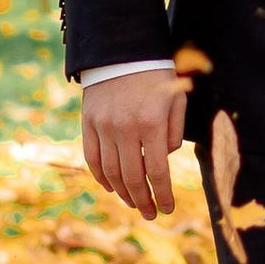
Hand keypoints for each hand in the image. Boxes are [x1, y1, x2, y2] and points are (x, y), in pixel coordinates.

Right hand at [81, 70, 187, 218]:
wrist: (122, 49)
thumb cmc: (157, 74)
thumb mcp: (177, 98)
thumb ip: (173, 132)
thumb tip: (163, 159)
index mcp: (151, 123)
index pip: (157, 171)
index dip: (163, 194)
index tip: (168, 208)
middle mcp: (125, 128)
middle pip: (132, 177)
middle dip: (143, 201)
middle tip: (151, 214)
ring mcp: (103, 127)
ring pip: (111, 172)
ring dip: (123, 193)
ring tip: (135, 203)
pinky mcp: (88, 123)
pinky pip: (92, 158)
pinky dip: (101, 177)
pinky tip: (111, 187)